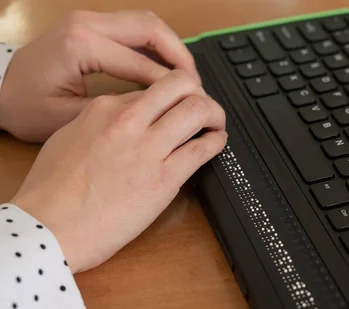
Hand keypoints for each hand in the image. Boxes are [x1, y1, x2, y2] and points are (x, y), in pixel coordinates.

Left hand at [0, 10, 200, 142]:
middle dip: (180, 56)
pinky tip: (164, 68)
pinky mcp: (90, 25)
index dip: (171, 86)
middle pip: (151, 28)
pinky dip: (155, 45)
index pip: (142, 63)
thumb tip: (153, 112)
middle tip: (195, 85)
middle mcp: (87, 24)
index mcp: (82, 45)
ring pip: (146, 23)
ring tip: (185, 77)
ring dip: (170, 47)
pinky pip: (134, 28)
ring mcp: (88, 20)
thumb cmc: (25, 106)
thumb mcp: (68, 118)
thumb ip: (113, 112)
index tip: (190, 105)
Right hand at [11, 70, 226, 272]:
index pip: (152, 89)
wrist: (50, 227)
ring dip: (214, 114)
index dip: (170, 98)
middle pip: (180, 85)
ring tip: (216, 124)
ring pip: (198, 110)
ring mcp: (148, 148)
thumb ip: (101, 123)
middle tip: (204, 107)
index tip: (177, 107)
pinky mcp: (164, 178)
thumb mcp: (69, 138)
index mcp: (103, 109)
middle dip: (199, 92)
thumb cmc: (52, 191)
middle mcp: (129, 121)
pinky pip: (202, 149)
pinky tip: (217, 143)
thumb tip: (128, 121)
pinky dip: (217, 142)